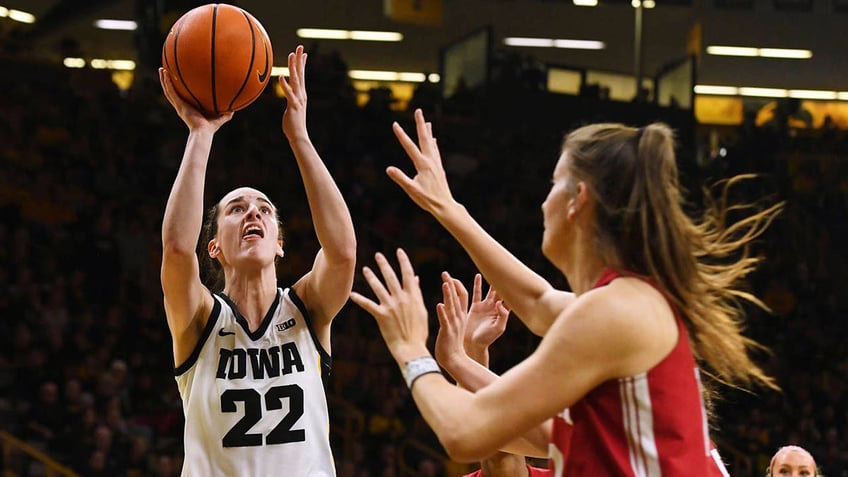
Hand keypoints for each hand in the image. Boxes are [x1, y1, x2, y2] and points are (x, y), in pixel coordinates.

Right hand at [159, 68, 231, 131]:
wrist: (204, 132)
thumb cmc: (211, 127)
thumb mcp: (221, 116)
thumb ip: (227, 111)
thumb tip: (236, 106)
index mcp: (189, 108)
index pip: (182, 97)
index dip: (179, 89)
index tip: (178, 81)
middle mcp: (182, 106)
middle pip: (172, 92)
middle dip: (169, 82)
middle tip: (165, 71)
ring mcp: (179, 105)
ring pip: (168, 90)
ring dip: (164, 80)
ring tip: (161, 69)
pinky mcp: (179, 105)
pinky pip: (171, 91)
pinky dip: (167, 82)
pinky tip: (165, 73)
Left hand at [279, 45, 307, 140]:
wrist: (298, 135)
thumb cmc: (293, 124)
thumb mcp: (291, 108)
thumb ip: (290, 100)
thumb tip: (288, 96)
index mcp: (301, 94)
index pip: (302, 75)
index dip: (302, 63)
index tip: (303, 52)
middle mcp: (301, 94)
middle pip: (301, 73)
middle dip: (300, 59)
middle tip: (300, 47)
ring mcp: (298, 99)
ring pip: (296, 80)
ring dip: (293, 67)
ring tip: (291, 55)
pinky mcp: (293, 105)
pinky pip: (288, 93)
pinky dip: (285, 85)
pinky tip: (281, 77)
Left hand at [350, 249, 430, 363]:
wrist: (412, 349)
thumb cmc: (419, 332)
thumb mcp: (422, 311)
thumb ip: (417, 294)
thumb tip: (415, 279)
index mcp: (413, 296)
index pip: (408, 273)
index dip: (403, 261)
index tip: (399, 251)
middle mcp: (401, 298)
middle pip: (391, 276)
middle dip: (384, 264)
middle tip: (378, 255)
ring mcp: (390, 306)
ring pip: (378, 287)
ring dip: (371, 277)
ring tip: (365, 268)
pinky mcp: (381, 316)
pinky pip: (368, 305)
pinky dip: (359, 299)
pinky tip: (352, 294)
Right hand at [388, 109, 456, 214]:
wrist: (444, 205)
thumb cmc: (427, 200)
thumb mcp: (411, 190)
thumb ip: (400, 178)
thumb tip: (388, 169)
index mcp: (423, 165)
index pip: (409, 146)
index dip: (401, 135)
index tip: (394, 124)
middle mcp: (430, 161)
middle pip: (424, 138)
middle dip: (420, 124)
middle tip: (418, 110)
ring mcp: (436, 164)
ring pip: (431, 143)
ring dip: (428, 132)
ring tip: (426, 122)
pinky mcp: (439, 168)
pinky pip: (435, 151)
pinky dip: (433, 143)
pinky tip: (434, 140)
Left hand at [434, 271, 469, 368]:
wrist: (454, 359)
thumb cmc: (450, 343)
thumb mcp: (453, 325)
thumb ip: (449, 313)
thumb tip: (444, 303)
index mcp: (461, 315)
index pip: (461, 296)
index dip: (456, 285)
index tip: (449, 275)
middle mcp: (459, 317)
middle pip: (457, 297)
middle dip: (451, 284)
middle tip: (445, 273)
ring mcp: (454, 324)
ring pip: (452, 307)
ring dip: (449, 295)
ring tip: (445, 283)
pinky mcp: (447, 332)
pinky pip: (445, 321)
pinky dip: (443, 313)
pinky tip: (439, 305)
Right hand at [465, 273, 509, 351]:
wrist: (473, 344)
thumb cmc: (487, 339)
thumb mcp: (498, 329)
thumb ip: (502, 316)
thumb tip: (501, 303)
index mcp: (502, 312)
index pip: (510, 297)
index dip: (513, 288)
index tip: (516, 278)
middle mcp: (495, 307)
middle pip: (500, 291)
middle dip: (503, 281)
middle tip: (506, 268)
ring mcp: (485, 306)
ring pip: (489, 290)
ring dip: (490, 281)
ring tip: (492, 269)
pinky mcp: (475, 307)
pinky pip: (476, 293)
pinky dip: (477, 284)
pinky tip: (478, 275)